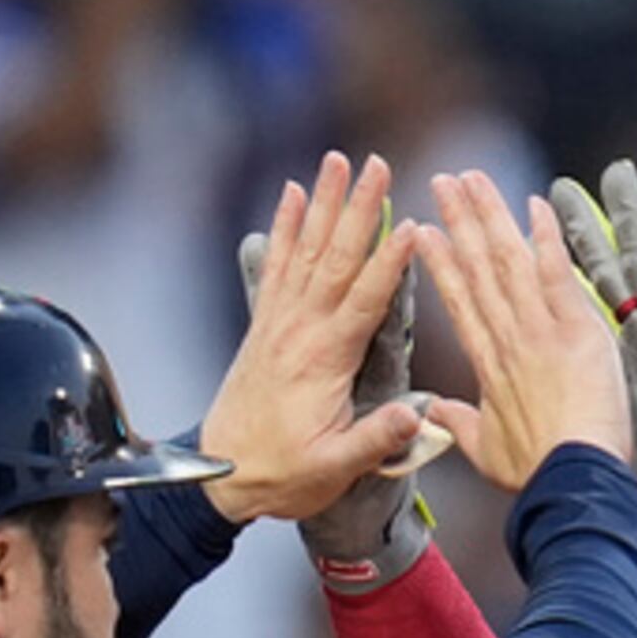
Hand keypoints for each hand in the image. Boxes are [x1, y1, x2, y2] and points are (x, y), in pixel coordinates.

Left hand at [238, 186, 447, 588]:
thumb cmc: (282, 474)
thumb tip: (416, 416)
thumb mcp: (333, 468)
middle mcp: (299, 331)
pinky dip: (284, 227)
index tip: (411, 223)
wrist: (221, 476)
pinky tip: (292, 194)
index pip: (365, 300)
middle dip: (358, 208)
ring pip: (305, 250)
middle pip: (334, 258)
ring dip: (323, 203)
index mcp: (325, 360)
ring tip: (337, 161)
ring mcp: (278, 323)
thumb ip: (375, 440)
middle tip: (377, 164)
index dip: (389, 262)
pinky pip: (276, 265)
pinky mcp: (264, 325)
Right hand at [416, 170, 629, 487]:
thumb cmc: (534, 475)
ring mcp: (538, 331)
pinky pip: (555, 274)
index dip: (441, 263)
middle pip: (477, 268)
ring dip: (490, 215)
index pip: (459, 301)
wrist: (571, 481)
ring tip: (472, 178)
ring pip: (508, 261)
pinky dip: (545, 238)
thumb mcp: (486, 452)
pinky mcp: (573, 330)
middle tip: (444, 181)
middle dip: (459, 221)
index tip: (423, 232)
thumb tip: (434, 414)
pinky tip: (534, 204)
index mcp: (487, 365)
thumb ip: (460, 425)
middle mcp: (507, 339)